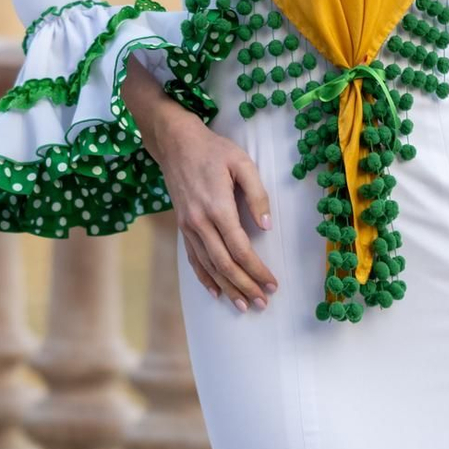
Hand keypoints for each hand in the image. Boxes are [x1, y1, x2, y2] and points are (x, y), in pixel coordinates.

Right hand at [122, 58, 275, 311]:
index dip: (257, 270)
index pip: (241, 249)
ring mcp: (188, 226)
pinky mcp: (182, 226)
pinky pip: (193, 258)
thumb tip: (266, 226)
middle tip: (263, 303)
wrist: (175, 143)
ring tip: (244, 306)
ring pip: (208, 266)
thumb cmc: (213, 150)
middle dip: (245, 286)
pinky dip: (204, 278)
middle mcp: (200, 222)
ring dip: (227, 288)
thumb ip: (257, 194)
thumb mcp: (242, 163)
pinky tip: (215, 292)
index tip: (272, 284)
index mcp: (218, 207)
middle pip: (224, 264)